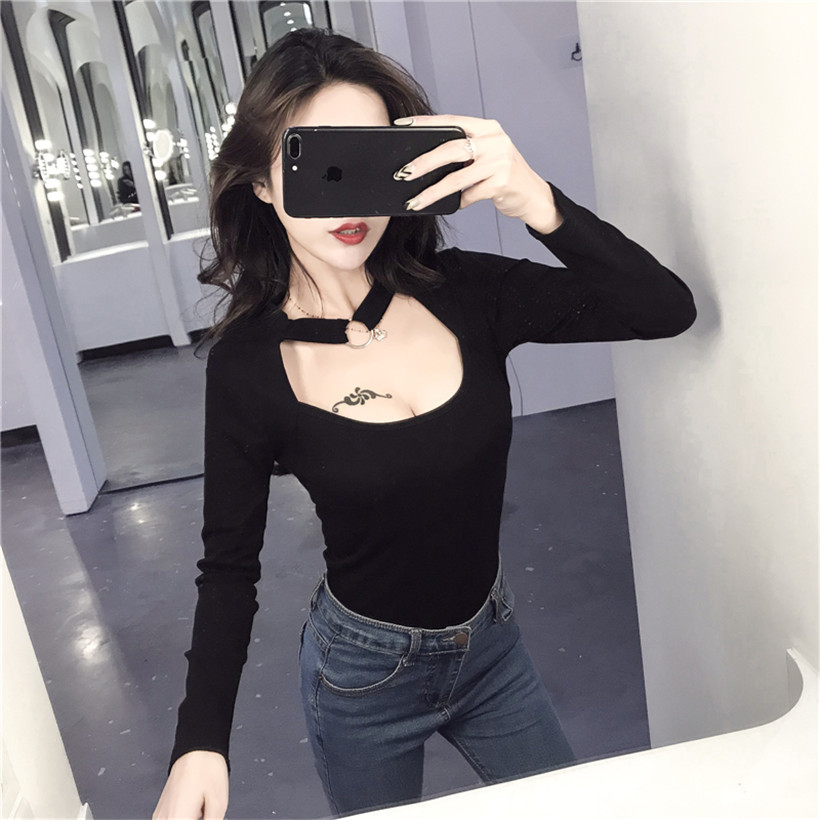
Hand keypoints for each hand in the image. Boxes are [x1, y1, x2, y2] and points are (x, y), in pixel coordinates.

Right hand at [152, 751, 228, 819]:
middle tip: (205, 813)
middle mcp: (164, 819)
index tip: (206, 818)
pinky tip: (194, 812)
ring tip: (202, 810)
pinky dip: (182, 818)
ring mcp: (159, 816)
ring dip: (188, 819)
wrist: (196, 748)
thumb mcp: (219, 802)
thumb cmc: (207, 768)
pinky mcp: (160, 811)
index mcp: (177, 818)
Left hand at [393, 114, 563, 233]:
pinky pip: (470, 194)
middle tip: (404, 173)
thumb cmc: (504, 175)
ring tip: (415, 201)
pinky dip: (460, 202)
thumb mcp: (486, 155)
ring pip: (457, 177)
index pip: (451, 122)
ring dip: (433, 191)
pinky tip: (455, 205)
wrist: (533, 196)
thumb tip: (424, 160)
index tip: (401, 126)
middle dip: (424, 162)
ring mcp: (500, 161)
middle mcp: (495, 140)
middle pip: (451, 148)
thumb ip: (464, 151)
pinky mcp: (502, 182)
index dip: (425, 123)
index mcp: (487, 128)